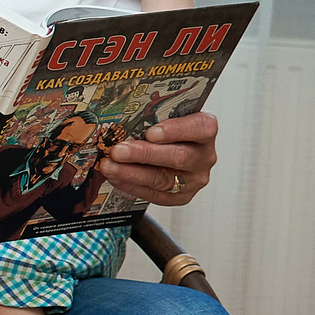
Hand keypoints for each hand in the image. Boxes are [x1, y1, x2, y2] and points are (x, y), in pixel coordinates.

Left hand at [97, 109, 216, 205]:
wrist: (170, 153)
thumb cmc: (168, 130)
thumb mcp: (166, 118)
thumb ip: (153, 118)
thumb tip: (124, 121)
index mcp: (205, 130)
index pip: (201, 128)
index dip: (176, 130)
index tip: (151, 133)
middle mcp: (204, 156)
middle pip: (179, 157)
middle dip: (144, 154)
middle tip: (118, 151)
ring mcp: (194, 179)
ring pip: (162, 178)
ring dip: (131, 172)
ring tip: (110, 166)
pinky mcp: (181, 196)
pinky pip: (154, 194)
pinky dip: (131, 185)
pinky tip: (116, 177)